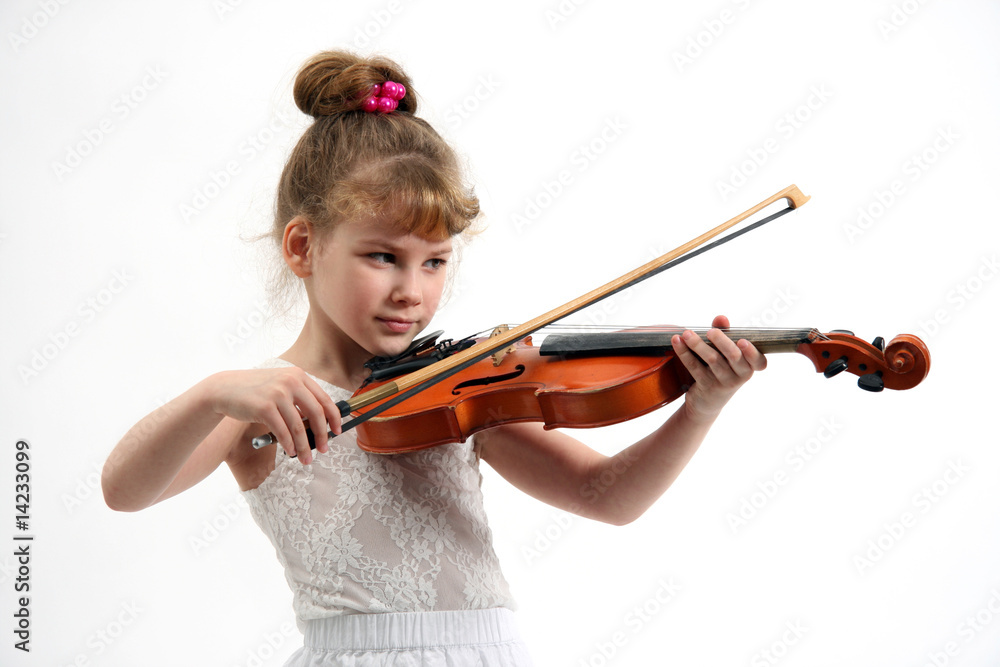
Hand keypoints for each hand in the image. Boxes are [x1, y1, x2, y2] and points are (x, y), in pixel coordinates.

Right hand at [207, 368, 342, 463]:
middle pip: (317, 413)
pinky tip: (290, 451)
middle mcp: (291, 382)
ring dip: (304, 446)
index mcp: (298, 376)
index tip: (338, 431)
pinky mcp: (264, 407)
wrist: (225, 389)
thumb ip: (299, 398)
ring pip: (299, 427)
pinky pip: (283, 431)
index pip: (324, 399)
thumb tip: (318, 423)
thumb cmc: (255, 391)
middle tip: (324, 449)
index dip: (334, 418)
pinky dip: (289, 445)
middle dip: (323, 435)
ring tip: (306, 458)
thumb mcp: (280, 385)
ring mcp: (277, 394)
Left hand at [670, 315, 765, 422]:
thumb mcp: (726, 353)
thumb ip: (725, 333)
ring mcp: (723, 382)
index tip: (742, 341)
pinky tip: (677, 341)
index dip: (752, 352)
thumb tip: (721, 318)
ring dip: (698, 345)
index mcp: (750, 366)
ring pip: (712, 360)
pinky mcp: (706, 386)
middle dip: (722, 341)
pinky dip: (684, 352)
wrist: (707, 403)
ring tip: (687, 333)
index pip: (759, 361)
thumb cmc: (721, 370)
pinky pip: (694, 367)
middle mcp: (740, 375)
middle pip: (734, 356)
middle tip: (710, 331)